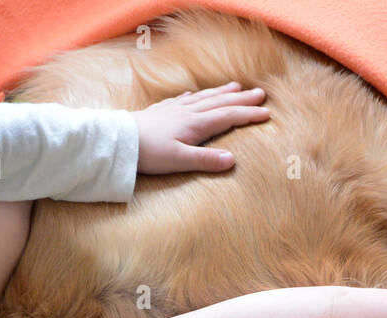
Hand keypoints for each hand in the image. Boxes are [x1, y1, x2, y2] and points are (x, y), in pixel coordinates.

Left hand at [133, 81, 268, 173]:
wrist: (120, 141)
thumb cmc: (149, 154)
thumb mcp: (179, 161)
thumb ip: (206, 161)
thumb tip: (233, 161)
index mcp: (196, 125)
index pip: (228, 117)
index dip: (248, 115)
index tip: (267, 113)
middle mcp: (188, 113)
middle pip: (220, 103)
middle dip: (241, 99)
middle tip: (260, 94)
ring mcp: (174, 110)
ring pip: (203, 98)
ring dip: (221, 92)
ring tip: (236, 86)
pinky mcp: (161, 111)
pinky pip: (182, 99)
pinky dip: (193, 96)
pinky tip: (193, 94)